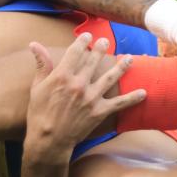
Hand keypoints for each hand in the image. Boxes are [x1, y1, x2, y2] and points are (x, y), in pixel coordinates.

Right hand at [24, 33, 144, 156]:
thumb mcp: (37, 87)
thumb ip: (41, 64)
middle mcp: (78, 84)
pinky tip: (143, 92)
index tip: (87, 36)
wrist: (49, 139)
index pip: (75, 52)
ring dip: (121, 67)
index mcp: (62, 76)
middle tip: (105, 41)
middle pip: (93, 61)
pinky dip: (132, 98)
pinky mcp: (99, 111)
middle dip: (100, 49)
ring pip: (110, 77)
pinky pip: (119, 103)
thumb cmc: (39, 113)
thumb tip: (34, 44)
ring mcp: (91, 97)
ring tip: (129, 59)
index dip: (82, 42)